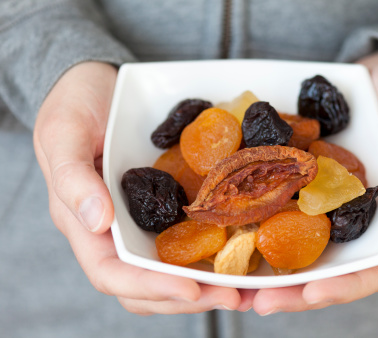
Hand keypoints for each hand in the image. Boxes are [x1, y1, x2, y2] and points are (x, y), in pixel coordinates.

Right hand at [33, 62, 247, 313]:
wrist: (99, 85)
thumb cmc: (74, 106)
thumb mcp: (63, 132)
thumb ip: (72, 177)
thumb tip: (97, 222)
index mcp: (86, 224)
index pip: (113, 274)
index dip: (151, 288)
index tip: (192, 290)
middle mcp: (119, 232)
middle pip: (150, 283)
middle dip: (192, 296)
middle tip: (236, 296)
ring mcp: (146, 220)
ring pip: (174, 267)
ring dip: (210, 282)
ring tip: (248, 287)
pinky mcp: (169, 203)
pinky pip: (191, 234)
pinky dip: (216, 248)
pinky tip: (247, 246)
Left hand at [251, 50, 377, 314]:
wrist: (375, 73)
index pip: (373, 269)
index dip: (343, 288)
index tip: (309, 295)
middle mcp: (355, 221)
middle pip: (328, 269)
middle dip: (294, 290)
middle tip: (258, 302)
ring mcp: (327, 205)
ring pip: (300, 247)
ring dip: (270, 268)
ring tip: (235, 285)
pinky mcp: (302, 185)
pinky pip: (280, 209)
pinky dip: (258, 224)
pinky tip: (230, 230)